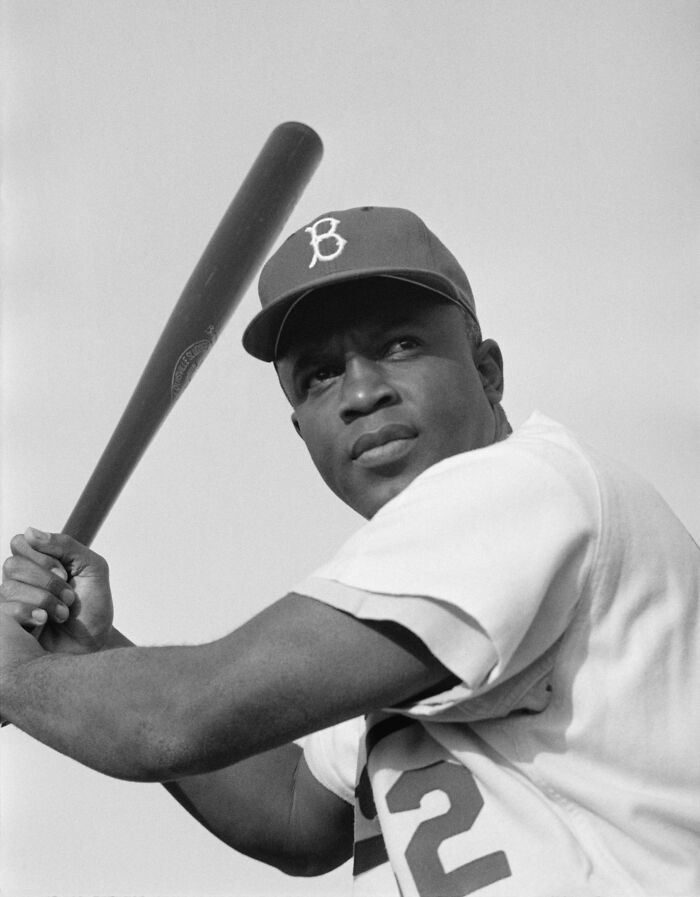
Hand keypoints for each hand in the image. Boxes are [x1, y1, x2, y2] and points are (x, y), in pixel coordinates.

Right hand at [1, 528, 113, 653]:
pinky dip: (31, 612)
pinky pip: (5, 609)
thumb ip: (65, 545)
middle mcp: (20, 580)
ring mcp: (12, 602)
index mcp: (38, 562)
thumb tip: (29, 531)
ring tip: (63, 613)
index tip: (64, 571)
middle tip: (69, 595)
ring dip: (44, 599)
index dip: (42, 555)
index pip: (20, 542)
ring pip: (9, 587)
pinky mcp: (8, 624)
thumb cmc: (93, 606)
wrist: (95, 643)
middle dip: (47, 580)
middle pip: (13, 565)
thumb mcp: (92, 568)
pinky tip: (45, 620)